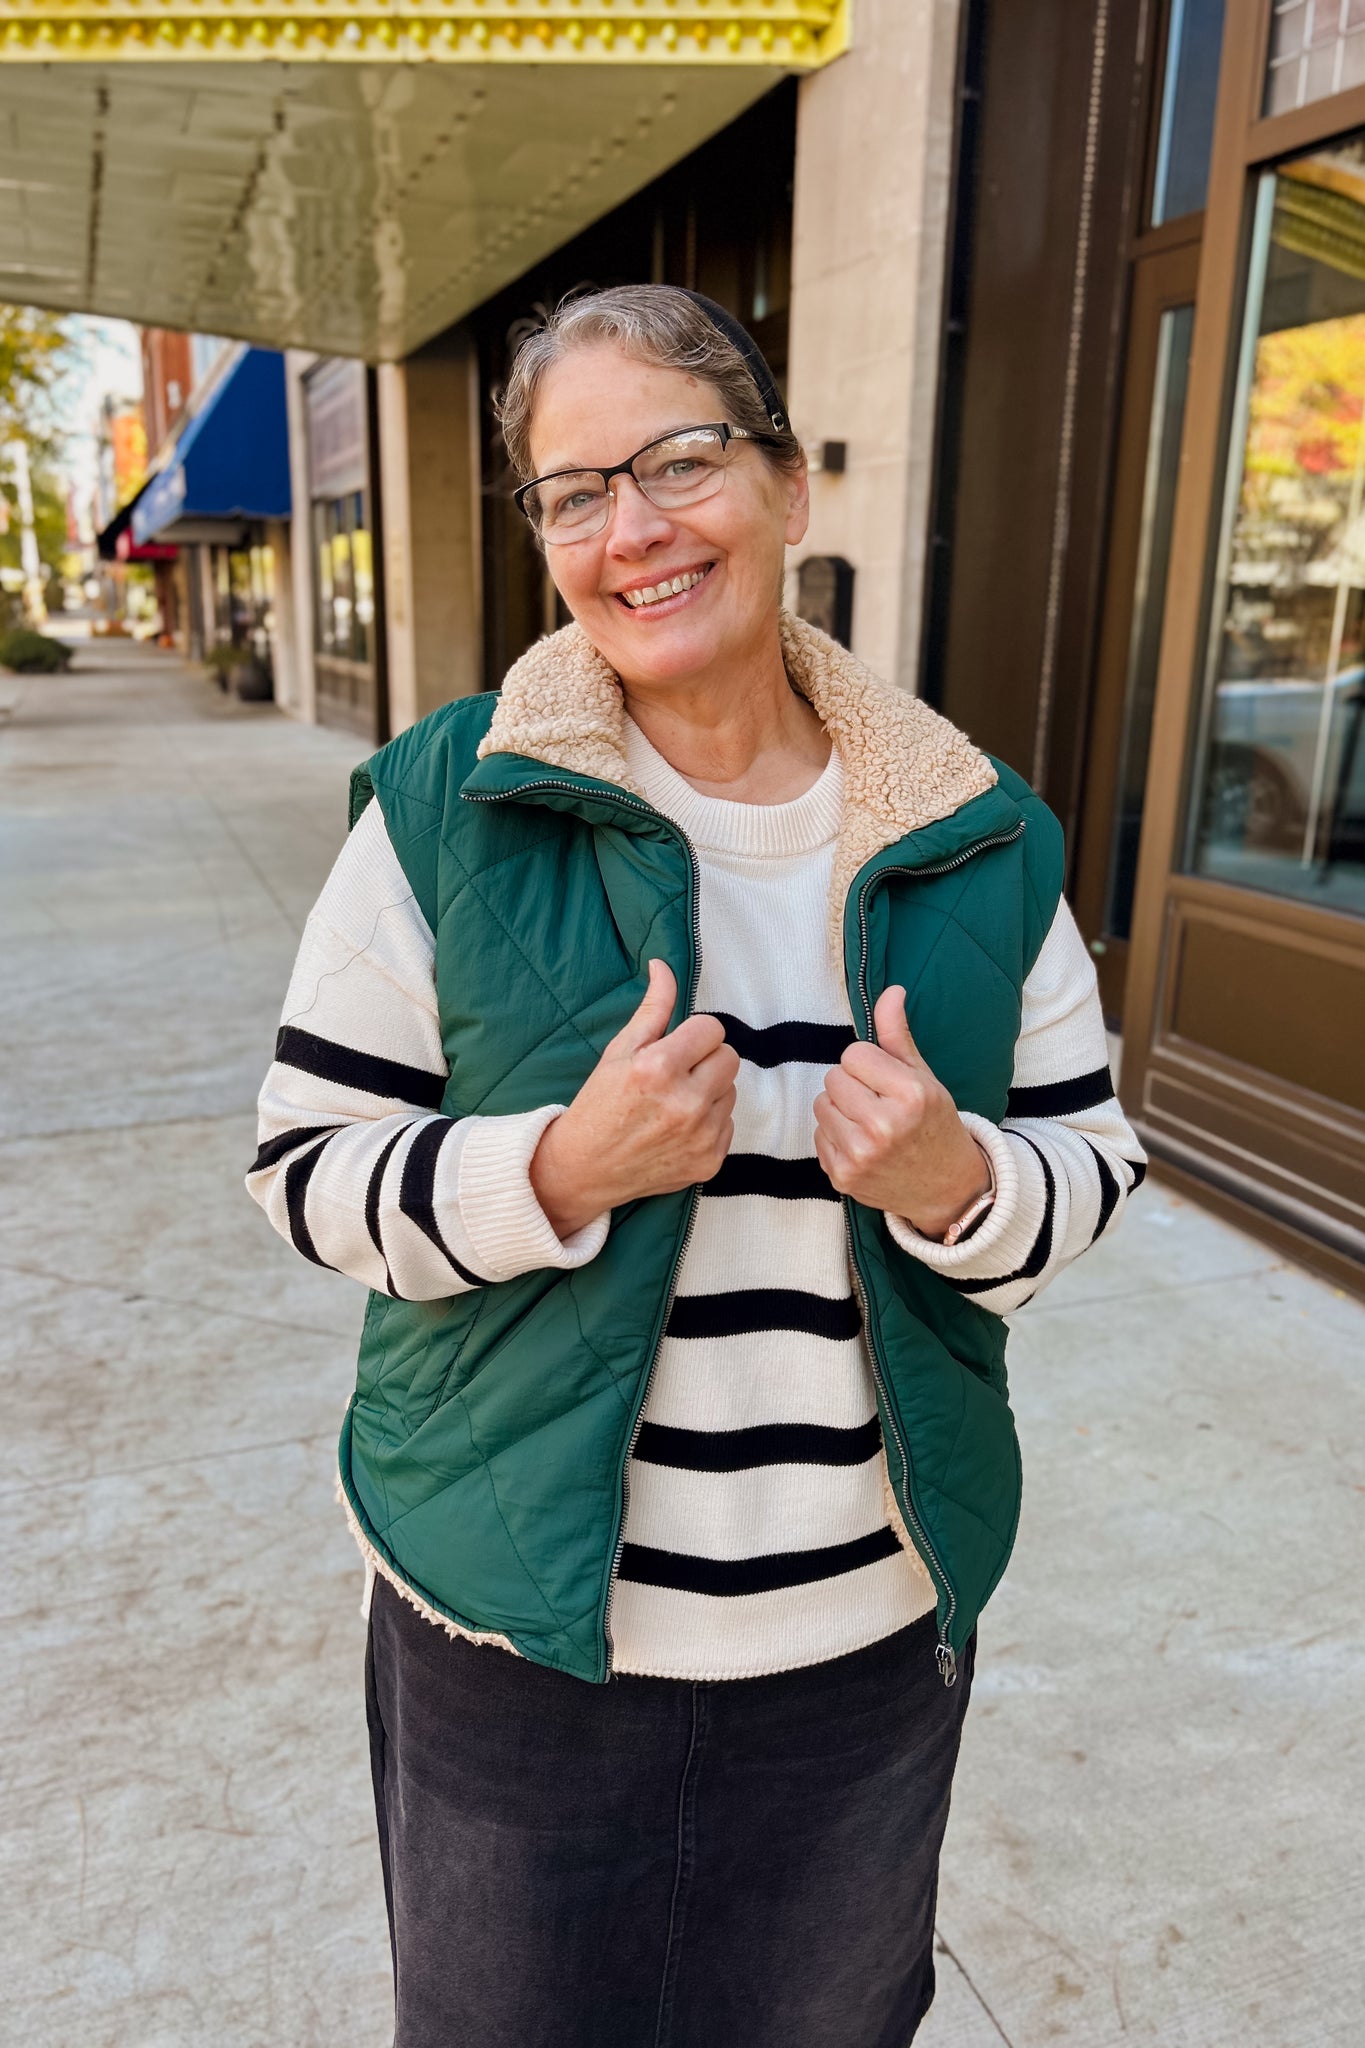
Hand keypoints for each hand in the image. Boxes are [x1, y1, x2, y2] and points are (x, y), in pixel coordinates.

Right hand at [529, 960, 739, 1237]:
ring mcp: (701, 1136)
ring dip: (710, 1091)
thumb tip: (664, 966)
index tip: (675, 1047)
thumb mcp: (619, 1051)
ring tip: (674, 1103)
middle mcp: (686, 1103)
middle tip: (677, 1074)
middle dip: (706, 1060)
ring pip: (732, 1091)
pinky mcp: (710, 1161)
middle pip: (730, 1058)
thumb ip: (652, 1009)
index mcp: (659, 1068)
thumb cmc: (599, 1105)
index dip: (693, 1035)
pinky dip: (710, 1122)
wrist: (585, 1169)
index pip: (712, 1029)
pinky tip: (678, 1129)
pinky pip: (729, 1124)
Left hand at [813, 985, 991, 1239]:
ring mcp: (860, 1155)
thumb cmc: (933, 1124)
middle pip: (833, 1078)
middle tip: (877, 1102)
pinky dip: (835, 1136)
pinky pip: (818, 1134)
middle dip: (852, 1085)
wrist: (945, 1188)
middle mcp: (884, 1127)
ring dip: (840, 1109)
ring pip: (821, 1104)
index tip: (886, 1081)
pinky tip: (861, 1144)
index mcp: (909, 1095)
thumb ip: (898, 1035)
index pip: (854, 1054)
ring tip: (868, 1122)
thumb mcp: (924, 1077)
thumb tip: (891, 991)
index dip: (868, 1064)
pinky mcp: (842, 1176)